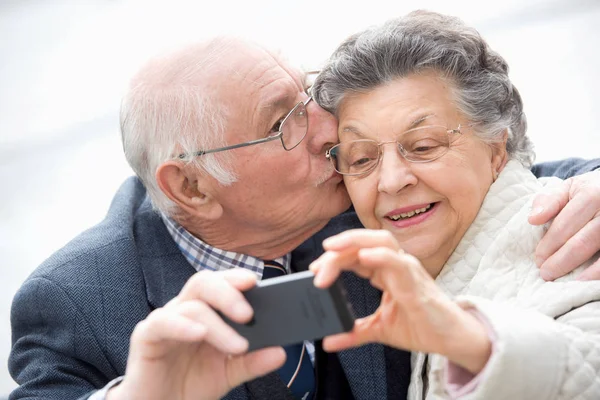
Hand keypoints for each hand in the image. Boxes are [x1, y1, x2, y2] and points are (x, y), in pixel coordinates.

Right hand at [107, 269, 284, 399]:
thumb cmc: (190, 383)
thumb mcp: (228, 373)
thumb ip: (252, 362)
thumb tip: (280, 352)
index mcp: (206, 311)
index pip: (221, 283)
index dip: (236, 278)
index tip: (257, 282)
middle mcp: (185, 310)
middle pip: (204, 282)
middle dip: (228, 293)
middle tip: (249, 314)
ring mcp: (165, 321)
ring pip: (191, 306)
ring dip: (218, 325)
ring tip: (239, 345)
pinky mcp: (146, 337)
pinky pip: (162, 322)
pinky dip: (182, 326)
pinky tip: (200, 334)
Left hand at [310, 229, 490, 373]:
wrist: (450, 339)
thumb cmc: (420, 326)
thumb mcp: (379, 330)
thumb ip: (353, 333)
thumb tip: (328, 342)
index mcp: (385, 271)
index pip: (355, 255)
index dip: (334, 258)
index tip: (314, 270)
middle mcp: (396, 264)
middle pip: (365, 242)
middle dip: (340, 245)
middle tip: (317, 260)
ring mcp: (407, 269)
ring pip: (381, 242)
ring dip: (354, 242)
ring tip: (332, 249)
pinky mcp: (417, 282)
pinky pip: (398, 262)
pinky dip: (381, 257)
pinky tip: (364, 257)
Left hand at [529, 169, 599, 280]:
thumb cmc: (591, 192)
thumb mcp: (570, 189)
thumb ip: (550, 201)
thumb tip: (533, 219)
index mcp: (593, 192)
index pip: (566, 223)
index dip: (550, 244)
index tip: (538, 260)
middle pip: (584, 241)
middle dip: (562, 261)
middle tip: (547, 275)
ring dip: (586, 272)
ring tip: (571, 284)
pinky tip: (590, 281)